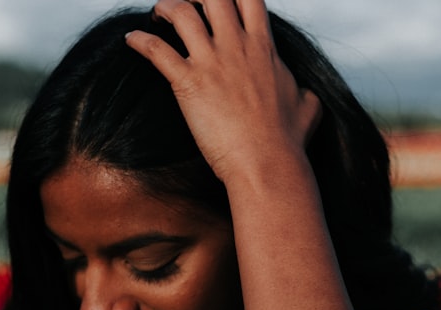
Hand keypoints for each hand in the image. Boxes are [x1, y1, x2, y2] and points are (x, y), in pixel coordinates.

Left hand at [125, 0, 321, 184]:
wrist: (268, 163)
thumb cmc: (288, 141)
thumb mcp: (309, 107)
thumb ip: (304, 91)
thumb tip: (307, 92)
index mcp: (264, 48)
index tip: (221, 4)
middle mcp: (237, 46)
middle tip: (188, 7)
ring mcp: (212, 63)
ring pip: (181, 12)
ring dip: (166, 8)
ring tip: (157, 16)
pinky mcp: (189, 83)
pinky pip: (156, 50)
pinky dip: (140, 41)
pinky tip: (130, 40)